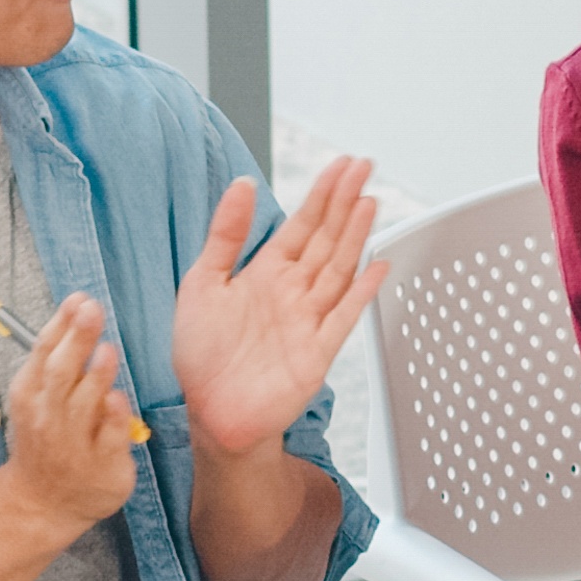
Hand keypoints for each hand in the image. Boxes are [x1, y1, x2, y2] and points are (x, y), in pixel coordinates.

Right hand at [0, 295, 139, 534]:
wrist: (42, 503)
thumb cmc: (47, 440)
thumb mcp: (40, 400)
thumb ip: (58, 362)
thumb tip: (79, 313)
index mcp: (31, 395)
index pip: (44, 353)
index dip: (61, 324)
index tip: (78, 299)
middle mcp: (49, 417)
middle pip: (62, 373)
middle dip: (76, 338)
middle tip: (92, 309)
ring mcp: (73, 444)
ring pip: (85, 404)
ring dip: (96, 375)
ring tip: (107, 350)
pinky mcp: (101, 466)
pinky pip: (110, 437)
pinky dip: (113, 417)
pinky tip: (117, 399)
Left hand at [172, 157, 388, 455]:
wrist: (213, 414)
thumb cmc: (202, 356)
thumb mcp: (201, 283)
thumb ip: (225, 235)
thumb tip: (241, 185)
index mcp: (264, 274)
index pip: (301, 224)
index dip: (322, 194)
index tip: (342, 167)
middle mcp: (291, 292)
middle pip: (327, 239)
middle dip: (345, 202)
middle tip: (364, 168)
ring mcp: (308, 319)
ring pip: (339, 268)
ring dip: (356, 236)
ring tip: (370, 203)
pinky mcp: (318, 350)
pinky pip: (345, 315)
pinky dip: (363, 291)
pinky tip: (378, 266)